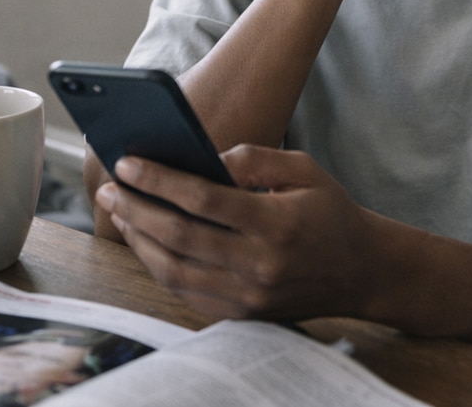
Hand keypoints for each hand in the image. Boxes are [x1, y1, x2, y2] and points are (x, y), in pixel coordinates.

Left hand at [96, 144, 380, 321]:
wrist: (363, 271)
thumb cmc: (330, 211)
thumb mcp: (304, 169)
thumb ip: (253, 158)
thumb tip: (200, 158)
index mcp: (275, 223)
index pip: (202, 199)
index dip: (158, 179)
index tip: (126, 163)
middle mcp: (259, 264)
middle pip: (179, 236)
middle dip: (135, 209)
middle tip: (109, 187)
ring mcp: (248, 295)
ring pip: (174, 270)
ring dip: (138, 240)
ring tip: (120, 212)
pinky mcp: (242, 313)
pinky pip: (186, 291)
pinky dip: (158, 266)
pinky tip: (145, 241)